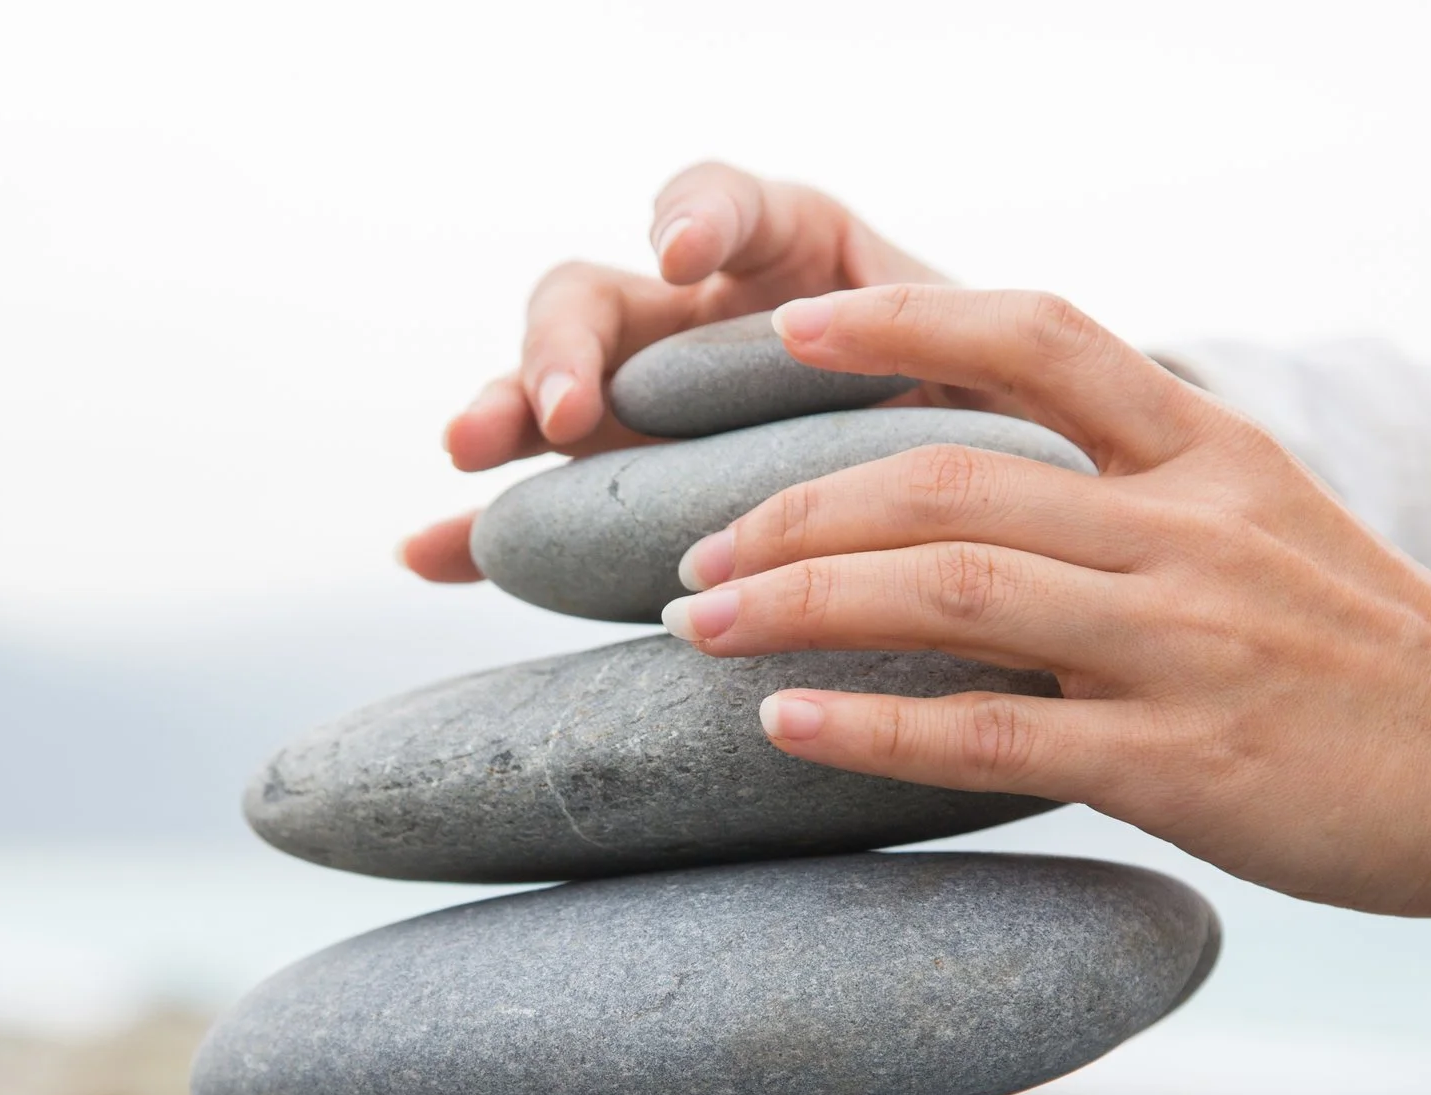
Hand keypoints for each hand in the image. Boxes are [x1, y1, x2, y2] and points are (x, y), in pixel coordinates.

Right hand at [400, 162, 948, 583]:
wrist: (995, 521)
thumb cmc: (1007, 421)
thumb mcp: (996, 368)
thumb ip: (964, 346)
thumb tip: (980, 365)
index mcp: (783, 260)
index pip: (718, 203)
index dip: (693, 213)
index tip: (685, 252)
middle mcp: (693, 325)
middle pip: (595, 301)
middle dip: (565, 343)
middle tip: (569, 411)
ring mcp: (643, 413)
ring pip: (543, 394)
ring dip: (499, 410)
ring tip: (472, 449)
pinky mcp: (618, 497)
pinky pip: (533, 515)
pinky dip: (479, 536)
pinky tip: (424, 556)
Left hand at [657, 286, 1430, 928]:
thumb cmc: (1379, 655)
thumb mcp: (1273, 527)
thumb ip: (1142, 499)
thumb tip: (985, 510)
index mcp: (1213, 453)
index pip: (1041, 338)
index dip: (902, 321)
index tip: (790, 330)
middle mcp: (1190, 530)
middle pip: (947, 480)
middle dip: (798, 507)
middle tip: (697, 554)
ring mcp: (1185, 645)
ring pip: (949, 593)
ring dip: (802, 602)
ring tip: (704, 629)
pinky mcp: (1183, 764)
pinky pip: (990, 735)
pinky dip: (871, 729)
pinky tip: (786, 729)